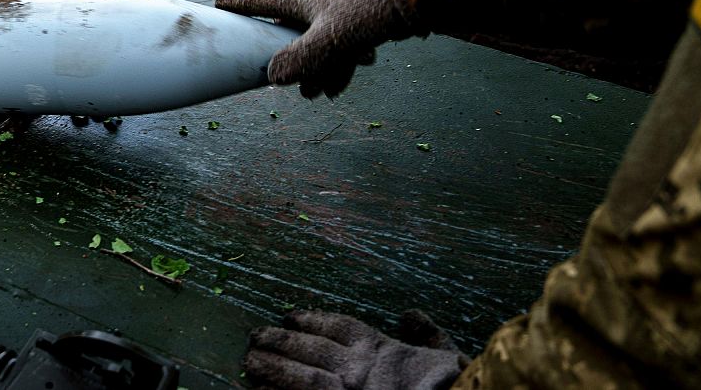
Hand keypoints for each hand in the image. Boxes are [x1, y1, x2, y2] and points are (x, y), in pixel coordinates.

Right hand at [214, 0, 422, 97]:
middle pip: (290, 32)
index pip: (259, 2)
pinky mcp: (358, 15)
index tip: (219, 3)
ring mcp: (337, 7)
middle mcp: (315, 0)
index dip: (238, 6)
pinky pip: (341, 41)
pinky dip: (342, 60)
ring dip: (321, 69)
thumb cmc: (367, 12)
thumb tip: (272, 77)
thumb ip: (299, 61)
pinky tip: (352, 76)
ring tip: (324, 92)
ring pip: (318, 42)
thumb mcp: (329, 41)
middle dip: (291, 61)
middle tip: (292, 83)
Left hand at [244, 310, 466, 389]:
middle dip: (280, 342)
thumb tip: (412, 316)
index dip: (311, 320)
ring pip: (296, 376)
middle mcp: (356, 368)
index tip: (290, 316)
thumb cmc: (452, 385)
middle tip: (255, 336)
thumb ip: (428, 335)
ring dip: (271, 367)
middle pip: (308, 349)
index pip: (336, 328)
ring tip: (248, 361)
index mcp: (380, 349)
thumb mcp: (448, 354)